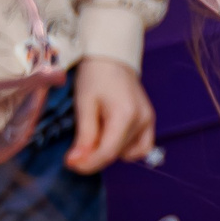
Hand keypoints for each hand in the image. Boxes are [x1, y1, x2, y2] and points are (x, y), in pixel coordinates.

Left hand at [67, 57, 156, 172]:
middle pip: (116, 154)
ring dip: (108, 151)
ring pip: (126, 153)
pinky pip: (141, 147)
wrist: (113, 57)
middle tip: (77, 147)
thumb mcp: (84, 104)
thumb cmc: (95, 76)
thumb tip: (75, 162)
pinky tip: (113, 138)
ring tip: (96, 133)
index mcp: (125, 115)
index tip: (70, 163)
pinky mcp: (149, 120)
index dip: (88, 163)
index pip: (108, 152)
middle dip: (94, 156)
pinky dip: (126, 149)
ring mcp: (148, 121)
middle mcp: (142, 121)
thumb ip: (84, 135)